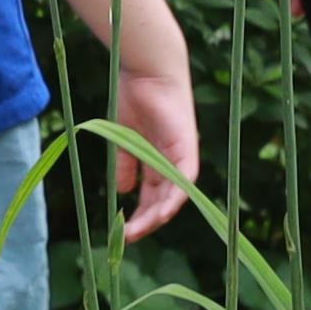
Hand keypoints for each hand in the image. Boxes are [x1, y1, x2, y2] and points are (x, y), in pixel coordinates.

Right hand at [103, 43, 201, 243]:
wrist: (147, 71)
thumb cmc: (135, 98)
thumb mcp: (124, 139)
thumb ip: (125, 165)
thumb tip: (124, 193)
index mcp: (157, 160)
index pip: (152, 196)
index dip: (140, 215)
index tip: (123, 230)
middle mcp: (172, 162)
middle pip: (163, 200)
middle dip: (147, 220)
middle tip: (129, 237)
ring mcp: (181, 156)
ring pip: (175, 195)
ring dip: (159, 214)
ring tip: (141, 230)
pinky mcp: (187, 148)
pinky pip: (185, 178)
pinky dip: (175, 196)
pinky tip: (162, 211)